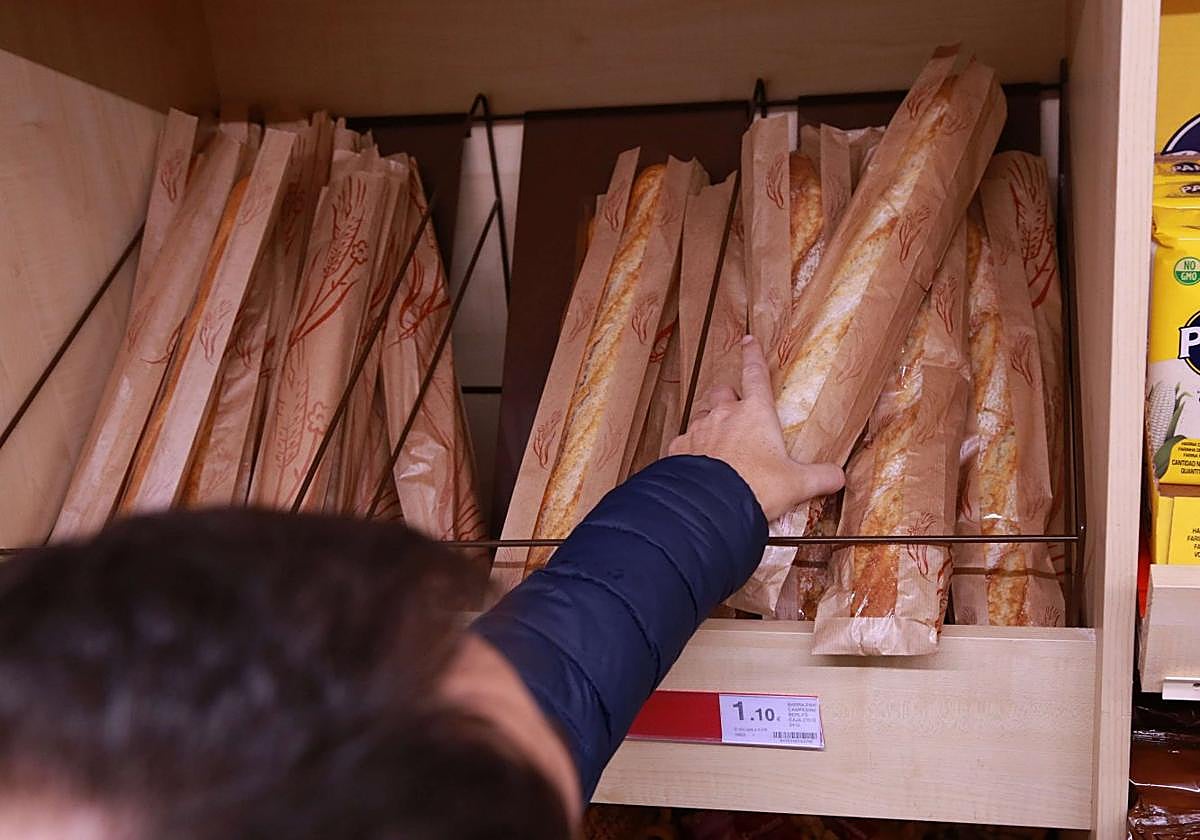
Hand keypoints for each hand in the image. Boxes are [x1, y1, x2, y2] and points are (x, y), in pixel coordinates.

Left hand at [667, 336, 843, 520]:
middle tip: (736, 412)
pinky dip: (691, 449)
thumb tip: (838, 477)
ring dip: (710, 424)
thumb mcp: (797, 483)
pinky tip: (699, 465)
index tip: (748, 341)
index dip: (753, 356)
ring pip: (701, 415)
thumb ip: (820, 477)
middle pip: (722, 392)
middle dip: (728, 397)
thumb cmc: (757, 488)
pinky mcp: (678, 449)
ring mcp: (698, 430)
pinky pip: (683, 442)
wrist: (713, 507)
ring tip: (719, 445)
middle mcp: (724, 415)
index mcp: (755, 413)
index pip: (755, 374)